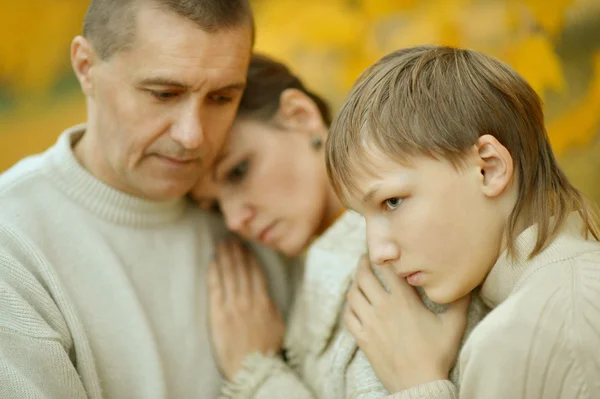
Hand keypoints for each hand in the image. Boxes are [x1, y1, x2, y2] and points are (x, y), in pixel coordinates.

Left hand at [208, 239, 284, 379]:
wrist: (252, 367)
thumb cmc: (266, 349)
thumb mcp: (277, 325)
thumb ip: (270, 306)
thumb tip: (265, 294)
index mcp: (263, 301)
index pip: (256, 272)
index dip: (250, 257)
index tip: (246, 246)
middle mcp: (247, 300)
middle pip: (240, 269)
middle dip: (236, 252)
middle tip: (231, 237)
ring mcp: (232, 306)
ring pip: (228, 275)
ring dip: (224, 257)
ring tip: (221, 244)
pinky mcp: (218, 314)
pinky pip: (215, 288)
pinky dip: (214, 273)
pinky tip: (212, 262)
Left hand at [344, 255, 469, 392]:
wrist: (419, 384)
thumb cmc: (437, 354)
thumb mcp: (453, 326)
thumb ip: (458, 302)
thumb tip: (466, 284)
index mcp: (404, 300)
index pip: (386, 267)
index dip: (381, 255)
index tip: (381, 251)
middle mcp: (383, 307)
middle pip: (363, 276)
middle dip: (362, 264)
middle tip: (365, 260)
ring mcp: (370, 322)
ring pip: (352, 294)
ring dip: (354, 284)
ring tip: (359, 280)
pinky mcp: (362, 338)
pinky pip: (348, 315)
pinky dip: (349, 306)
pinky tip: (355, 305)